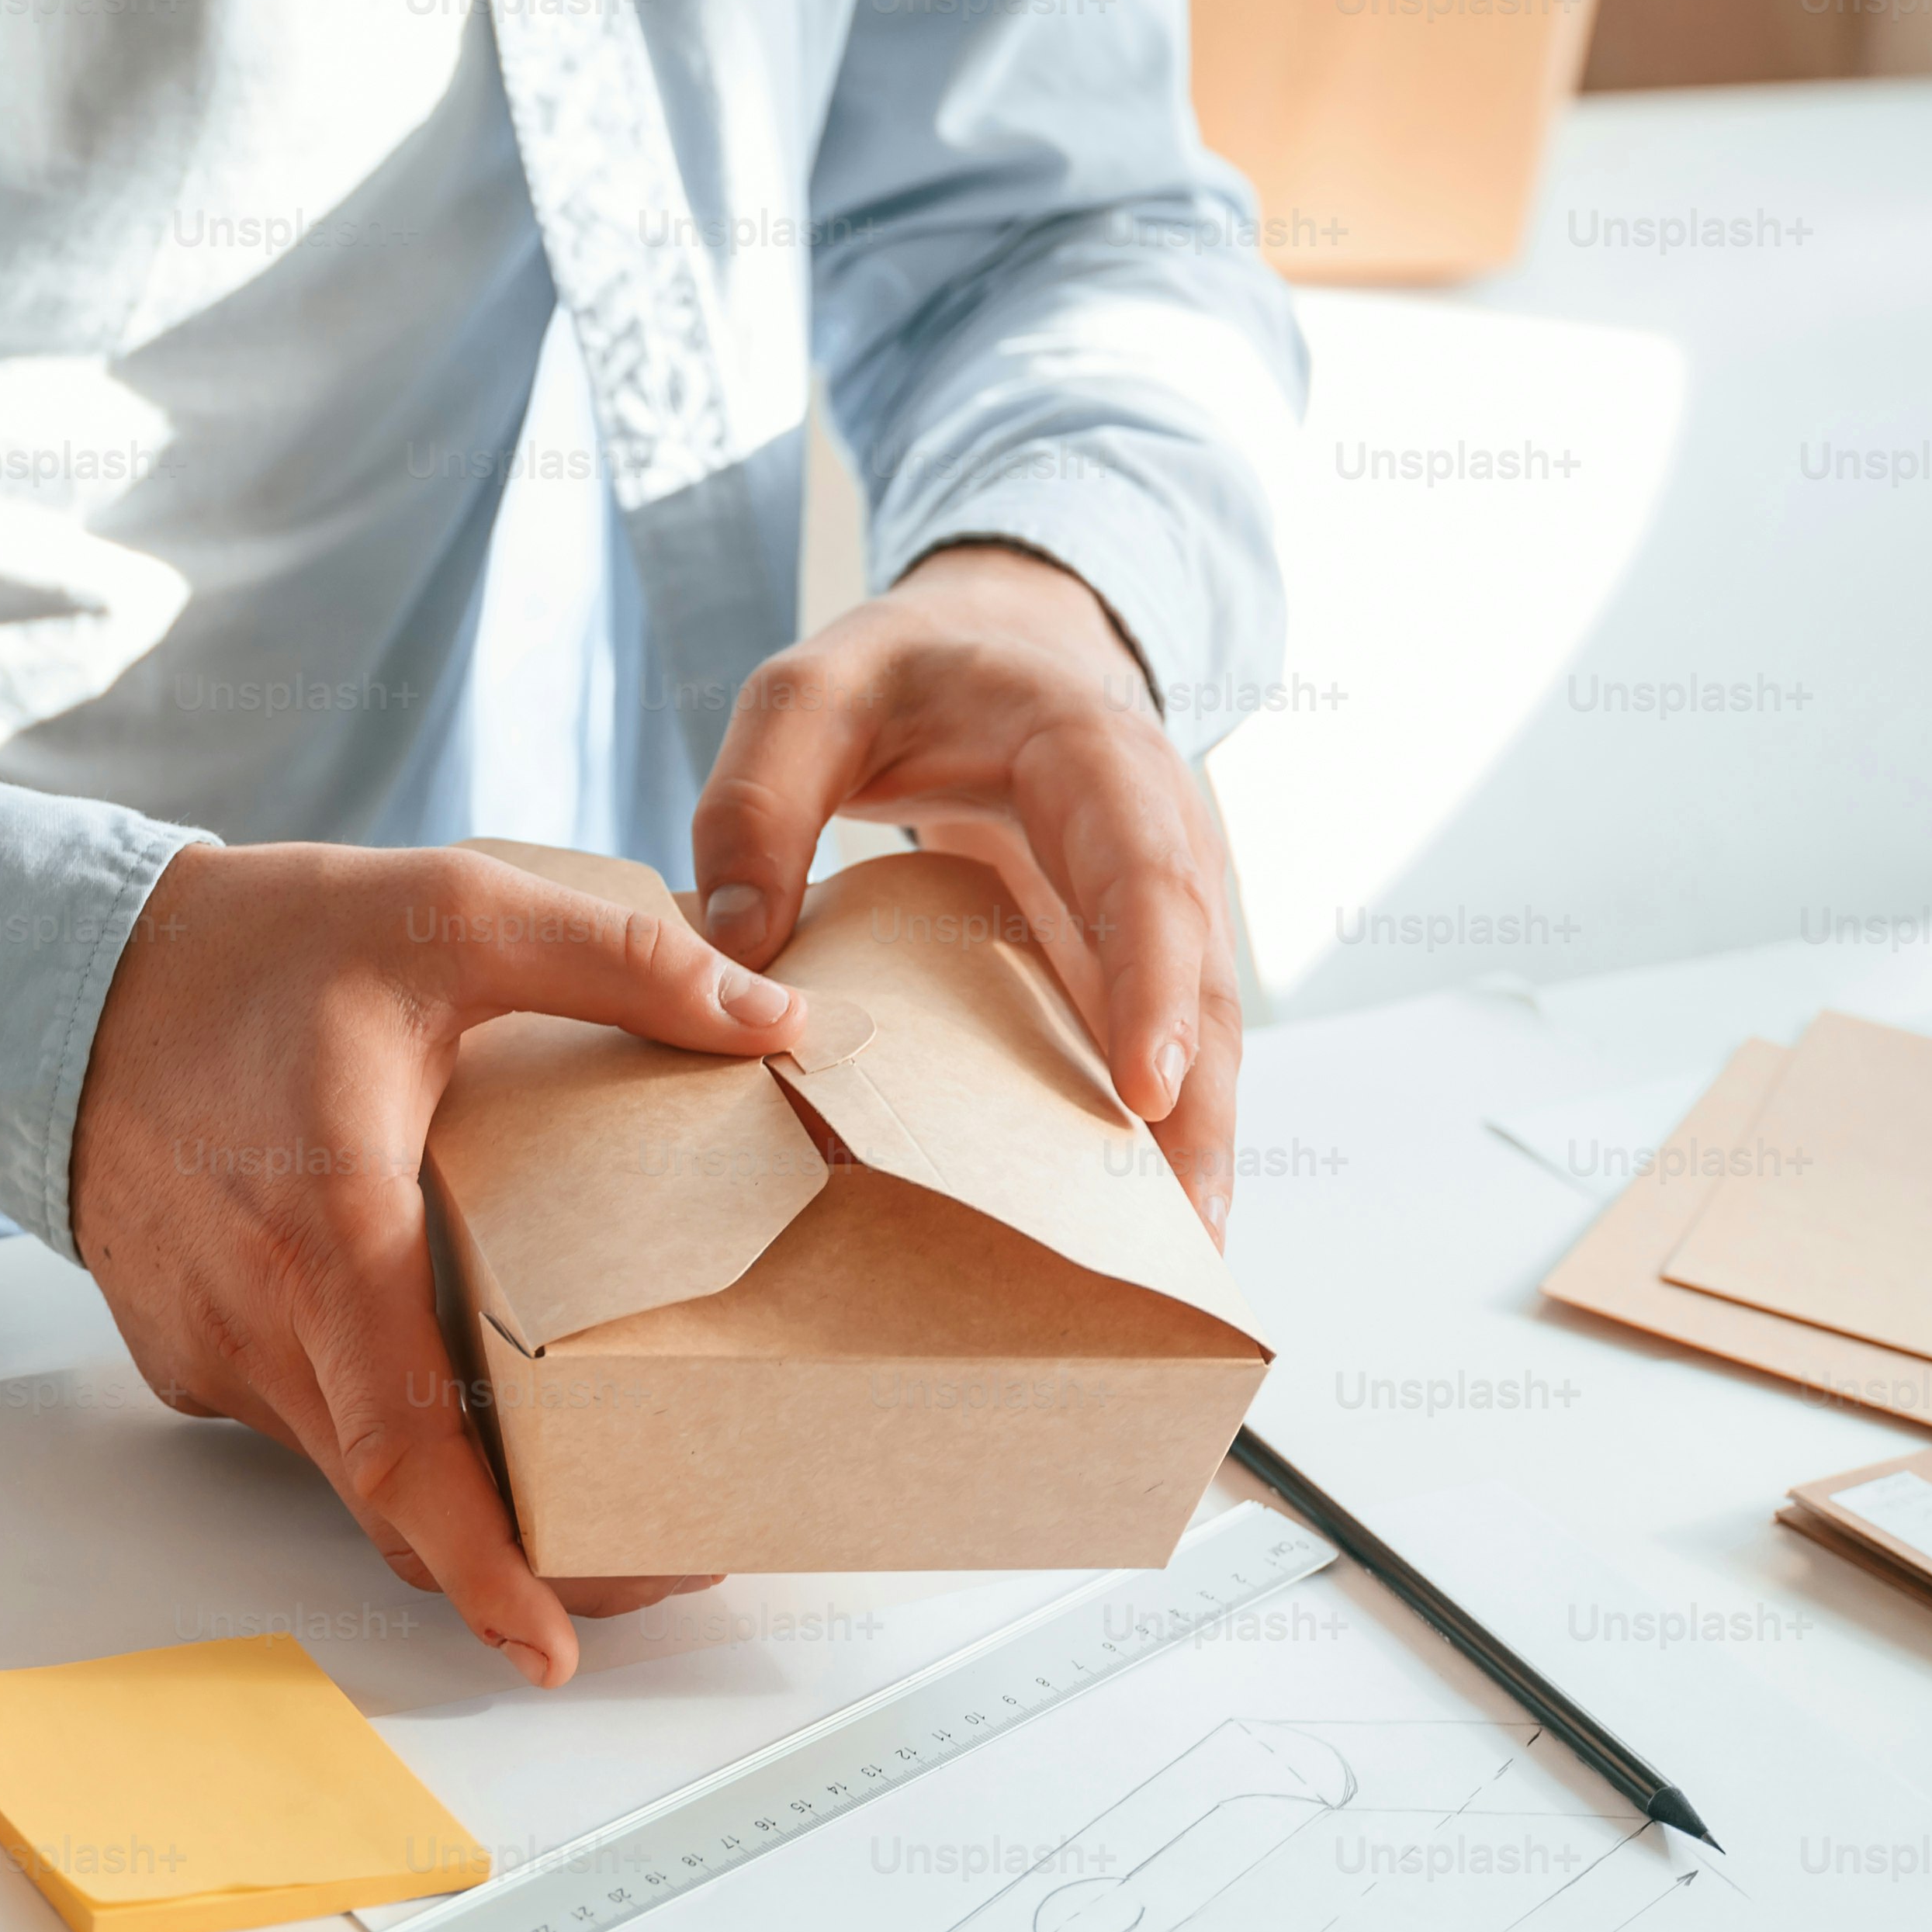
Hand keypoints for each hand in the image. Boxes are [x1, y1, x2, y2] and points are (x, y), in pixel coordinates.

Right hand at [71, 843, 800, 1685]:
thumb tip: (779, 1016)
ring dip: (450, 1499)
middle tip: (653, 1560)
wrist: (63, 974)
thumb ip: (620, 964)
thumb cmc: (247, 950)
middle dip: (521, 1561)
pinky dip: (375, 1433)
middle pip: (396, 1500)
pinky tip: (443, 1378)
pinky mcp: (185, 1351)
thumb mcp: (449, 909)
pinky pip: (299, 1423)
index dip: (483, 1563)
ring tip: (574, 1472)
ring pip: (348, 1471)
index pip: (404, 1443)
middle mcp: (259, 1316)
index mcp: (329, 1227)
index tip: (551, 1647)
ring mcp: (211, 1346)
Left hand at [690, 543, 1239, 1236]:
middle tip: (1186, 1239)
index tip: (1147, 1085)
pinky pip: (1147, 1058)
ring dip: (1188, 1156)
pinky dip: (1142, 1146)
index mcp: (1091, 751)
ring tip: (1173, 1278)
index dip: (1153, 972)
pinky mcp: (1126, 967)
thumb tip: (730, 951)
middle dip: (1200, 1111)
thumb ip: (759, 799)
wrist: (987, 652)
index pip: (1143, 862)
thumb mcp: (806, 692)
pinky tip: (1118, 1241)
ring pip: (1196, 1042)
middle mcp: (1157, 837)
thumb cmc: (899, 673)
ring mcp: (1155, 914)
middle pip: (1201, 981)